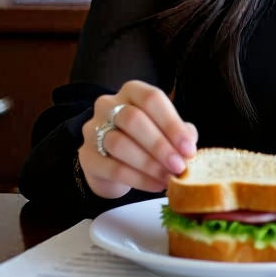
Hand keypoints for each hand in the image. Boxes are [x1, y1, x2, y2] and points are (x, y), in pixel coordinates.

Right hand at [78, 80, 197, 199]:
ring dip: (149, 164)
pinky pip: (112, 168)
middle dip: (160, 145)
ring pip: (119, 143)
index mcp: (132, 91)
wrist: (111, 162)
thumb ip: (179, 132)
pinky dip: (138, 179)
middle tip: (179, 166)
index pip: (152, 99)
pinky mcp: (86, 156)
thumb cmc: (143, 139)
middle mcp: (108, 105)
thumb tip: (189, 145)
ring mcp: (93, 129)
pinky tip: (155, 185)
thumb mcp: (163, 130)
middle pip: (133, 119)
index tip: (188, 148)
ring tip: (168, 178)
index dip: (172, 124)